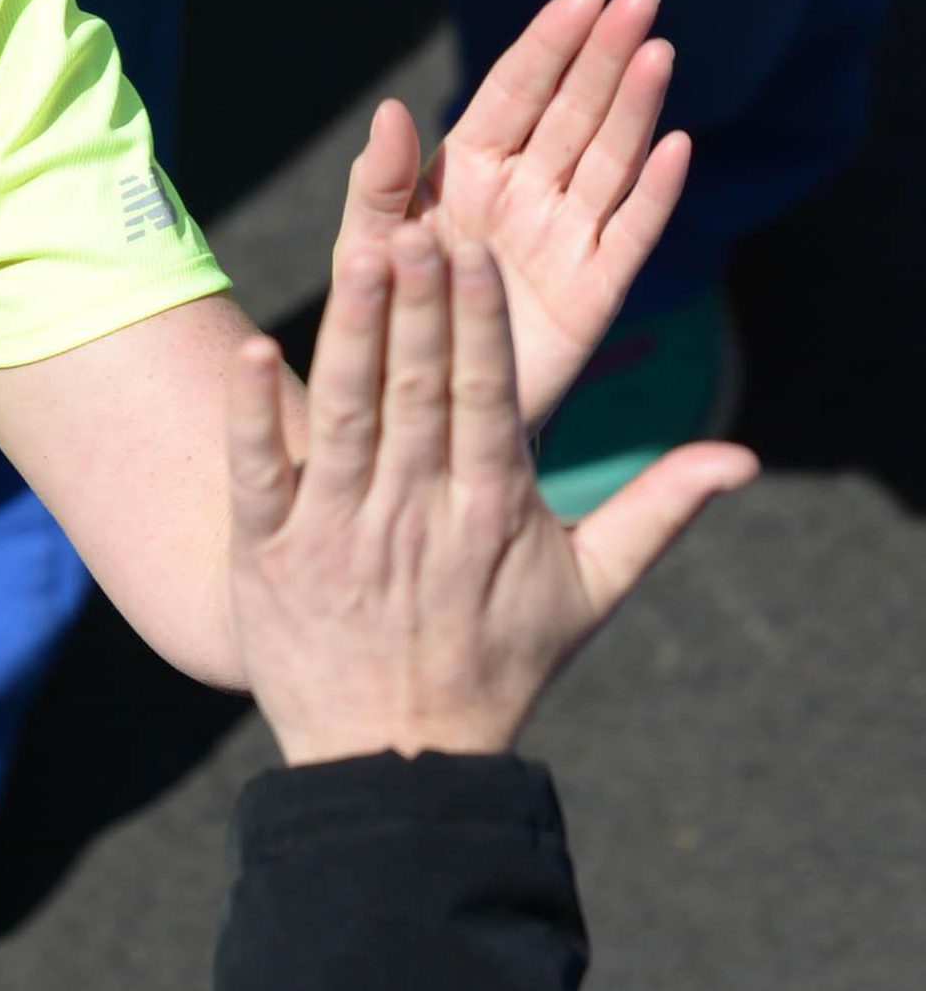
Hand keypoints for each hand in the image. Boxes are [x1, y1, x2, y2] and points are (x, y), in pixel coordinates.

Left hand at [228, 223, 752, 766]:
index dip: (477, 320)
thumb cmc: (498, 670)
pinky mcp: (271, 558)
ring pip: (343, 416)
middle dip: (418, 304)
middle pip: (417, 389)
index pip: (486, 394)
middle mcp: (414, 512)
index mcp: (489, 507)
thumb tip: (741, 456)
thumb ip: (659, 512)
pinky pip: (257, 476)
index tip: (475, 249)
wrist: (396, 765)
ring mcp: (336, 533)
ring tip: (353, 253)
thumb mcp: (587, 592)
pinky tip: (249, 354)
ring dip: (349, 334)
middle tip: (417, 224)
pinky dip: (253, 417)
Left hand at [327, 0, 688, 430]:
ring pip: (609, 160)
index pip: (518, 91)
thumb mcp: (367, 251)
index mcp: (471, 171)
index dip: (551, 43)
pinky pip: (630, 235)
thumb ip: (378, 184)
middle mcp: (527, 193)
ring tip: (657, 54)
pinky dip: (653, 194)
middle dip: (606, 55)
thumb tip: (391, 111)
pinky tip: (674, 148)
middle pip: (575, 111)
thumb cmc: (388, 321)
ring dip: (636, 108)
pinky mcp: (593, 292)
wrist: (417, 416)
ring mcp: (565, 239)